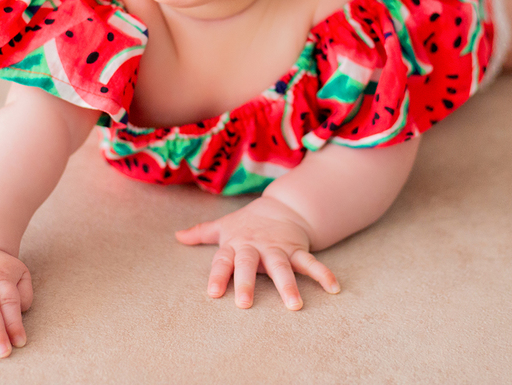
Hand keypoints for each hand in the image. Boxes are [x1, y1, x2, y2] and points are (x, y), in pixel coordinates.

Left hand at [175, 196, 339, 309]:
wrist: (282, 206)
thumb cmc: (247, 222)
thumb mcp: (224, 226)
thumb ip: (201, 233)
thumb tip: (177, 236)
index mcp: (235, 244)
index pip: (223, 261)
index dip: (218, 276)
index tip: (214, 293)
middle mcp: (255, 247)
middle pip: (249, 265)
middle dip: (247, 283)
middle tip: (245, 304)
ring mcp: (278, 249)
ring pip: (282, 267)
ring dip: (288, 286)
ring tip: (294, 306)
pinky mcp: (297, 249)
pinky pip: (311, 263)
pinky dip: (323, 274)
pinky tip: (334, 289)